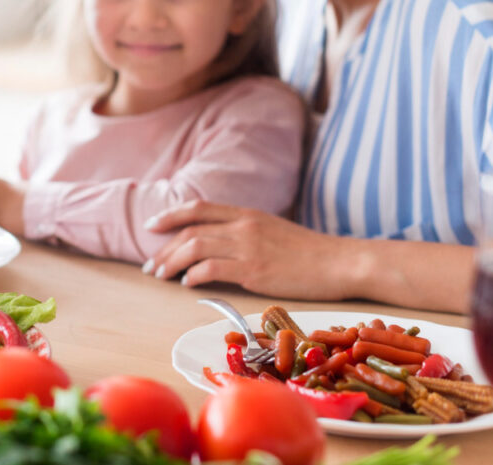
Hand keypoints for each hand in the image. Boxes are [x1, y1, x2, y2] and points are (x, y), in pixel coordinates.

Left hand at [143, 199, 357, 300]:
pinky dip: (194, 275)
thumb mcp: (272, 230)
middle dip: (164, 248)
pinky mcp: (254, 270)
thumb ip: (245, 231)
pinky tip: (187, 283)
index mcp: (247, 214)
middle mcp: (243, 226)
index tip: (152, 226)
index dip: (170, 215)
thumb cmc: (310, 252)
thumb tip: (218, 244)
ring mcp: (248, 247)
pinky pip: (212, 269)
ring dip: (171, 262)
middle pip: (190, 230)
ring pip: (195, 248)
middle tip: (151, 265)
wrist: (341, 263)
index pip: (198, 208)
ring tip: (161, 275)